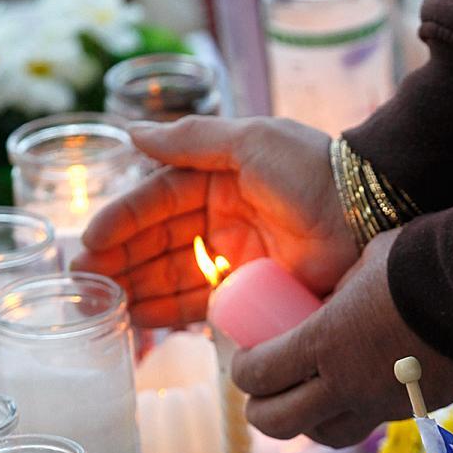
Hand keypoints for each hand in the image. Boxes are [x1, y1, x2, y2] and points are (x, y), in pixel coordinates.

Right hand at [73, 116, 357, 327]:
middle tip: (84, 281)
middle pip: (159, 243)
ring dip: (138, 288)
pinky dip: (172, 312)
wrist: (368, 213)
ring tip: (105, 302)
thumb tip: (132, 133)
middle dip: (121, 261)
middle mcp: (222, 219)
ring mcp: (235, 258)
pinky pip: (202, 304)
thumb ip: (192, 140)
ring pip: (174, 276)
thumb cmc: (311, 171)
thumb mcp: (251, 142)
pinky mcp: (251, 292)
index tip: (90, 240)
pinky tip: (142, 319)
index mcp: (217, 179)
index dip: (123, 221)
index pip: (157, 201)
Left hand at [233, 231, 452, 446]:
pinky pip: (369, 424)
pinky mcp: (413, 411)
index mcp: (324, 342)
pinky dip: (353, 414)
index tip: (245, 357)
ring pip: (325, 436)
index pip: (259, 375)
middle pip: (278, 423)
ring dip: (306, 423)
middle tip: (262, 392)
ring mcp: (381, 404)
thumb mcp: (365, 265)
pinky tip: (358, 390)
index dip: (242, 372)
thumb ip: (339, 288)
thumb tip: (325, 300)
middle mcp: (346, 383)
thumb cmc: (422, 263)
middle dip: (260, 410)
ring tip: (307, 400)